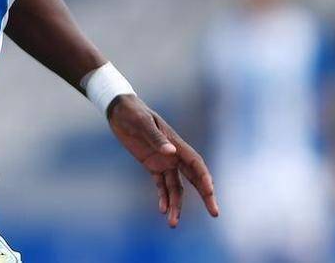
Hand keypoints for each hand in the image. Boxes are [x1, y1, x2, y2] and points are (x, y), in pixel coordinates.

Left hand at [107, 94, 218, 227]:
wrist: (120, 110)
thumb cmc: (133, 112)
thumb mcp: (142, 123)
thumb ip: (156, 138)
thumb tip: (171, 152)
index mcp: (176, 143)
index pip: (196, 164)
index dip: (205, 178)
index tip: (210, 192)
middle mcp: (174, 155)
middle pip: (193, 179)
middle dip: (205, 196)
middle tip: (215, 213)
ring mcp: (164, 161)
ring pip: (176, 187)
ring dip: (176, 204)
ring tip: (173, 224)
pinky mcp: (152, 165)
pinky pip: (161, 185)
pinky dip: (163, 197)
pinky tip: (163, 210)